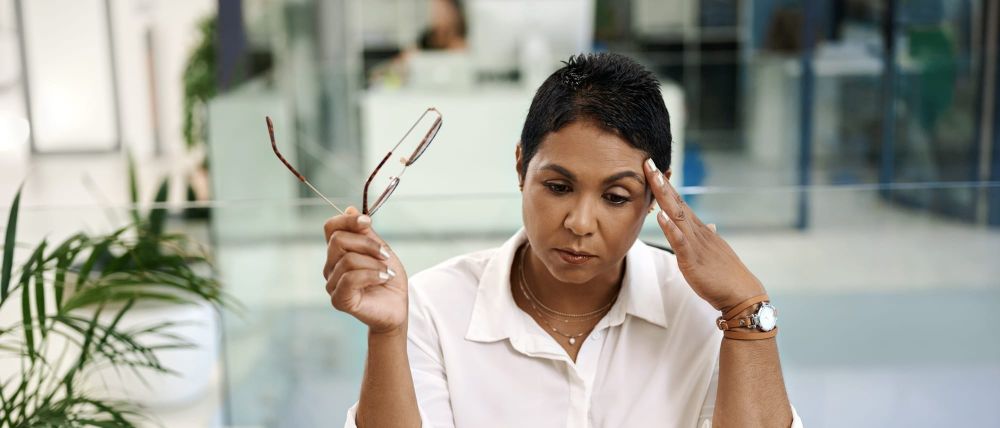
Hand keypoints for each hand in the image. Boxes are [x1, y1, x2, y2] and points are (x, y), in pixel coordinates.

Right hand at [323, 206, 407, 333]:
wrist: (397, 307)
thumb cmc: (389, 279)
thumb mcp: (381, 250)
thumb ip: (366, 233)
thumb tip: (350, 209)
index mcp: (339, 252)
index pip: (330, 227)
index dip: (347, 220)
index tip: (367, 221)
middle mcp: (331, 267)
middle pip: (338, 240)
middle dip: (367, 243)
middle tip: (385, 255)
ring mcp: (332, 284)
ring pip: (347, 259)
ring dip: (374, 263)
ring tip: (387, 272)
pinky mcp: (338, 299)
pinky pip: (350, 278)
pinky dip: (372, 275)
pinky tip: (384, 279)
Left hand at [642, 159, 764, 311]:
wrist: (741, 294)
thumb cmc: (725, 275)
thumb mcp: (714, 251)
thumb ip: (708, 237)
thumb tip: (710, 225)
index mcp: (698, 230)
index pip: (679, 203)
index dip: (666, 186)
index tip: (653, 168)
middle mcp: (697, 232)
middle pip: (676, 202)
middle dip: (661, 182)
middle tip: (647, 162)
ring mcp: (696, 244)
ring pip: (677, 216)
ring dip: (665, 197)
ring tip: (654, 178)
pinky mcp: (693, 260)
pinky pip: (680, 242)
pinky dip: (671, 228)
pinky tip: (661, 217)